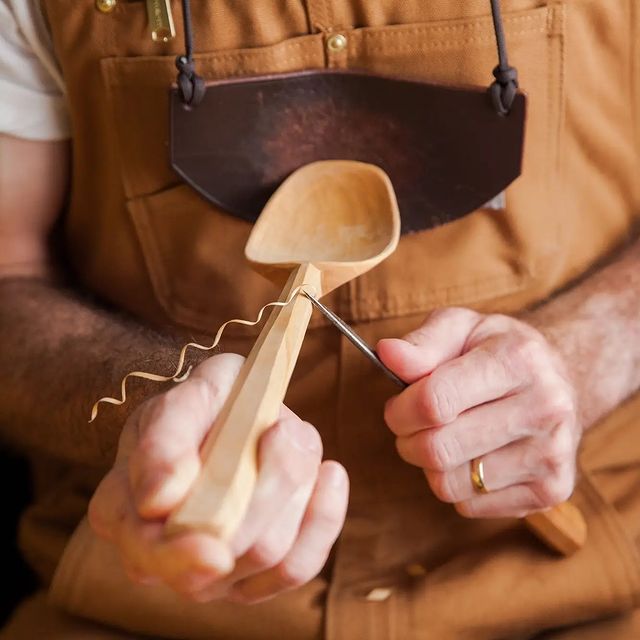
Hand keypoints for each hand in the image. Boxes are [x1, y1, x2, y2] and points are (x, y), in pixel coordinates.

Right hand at [88, 354, 348, 603]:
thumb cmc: (206, 406)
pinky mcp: (258, 577)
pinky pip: (299, 564)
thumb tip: (161, 498)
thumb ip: (165, 438)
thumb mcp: (185, 397)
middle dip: (265, 493)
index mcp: (123, 508)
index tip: (213, 549)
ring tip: (288, 435)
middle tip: (282, 429)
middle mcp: (162, 554)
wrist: (237, 415)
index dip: (180, 557)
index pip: (146, 552)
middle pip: (220, 556)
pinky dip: (323, 514)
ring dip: (294, 483)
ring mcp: (212, 573)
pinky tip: (329, 474)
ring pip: (268, 553)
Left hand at [377, 308, 579, 518]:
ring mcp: (552, 454)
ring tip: (444, 437)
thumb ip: (422, 343)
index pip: (435, 401)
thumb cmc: (498, 352)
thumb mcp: (461, 327)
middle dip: (408, 439)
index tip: (396, 406)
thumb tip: (387, 354)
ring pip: (450, 483)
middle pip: (438, 449)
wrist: (564, 381)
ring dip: (431, 465)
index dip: (400, 410)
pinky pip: (470, 506)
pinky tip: (471, 457)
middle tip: (412, 426)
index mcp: (518, 359)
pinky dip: (457, 485)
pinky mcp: (552, 490)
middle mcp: (544, 408)